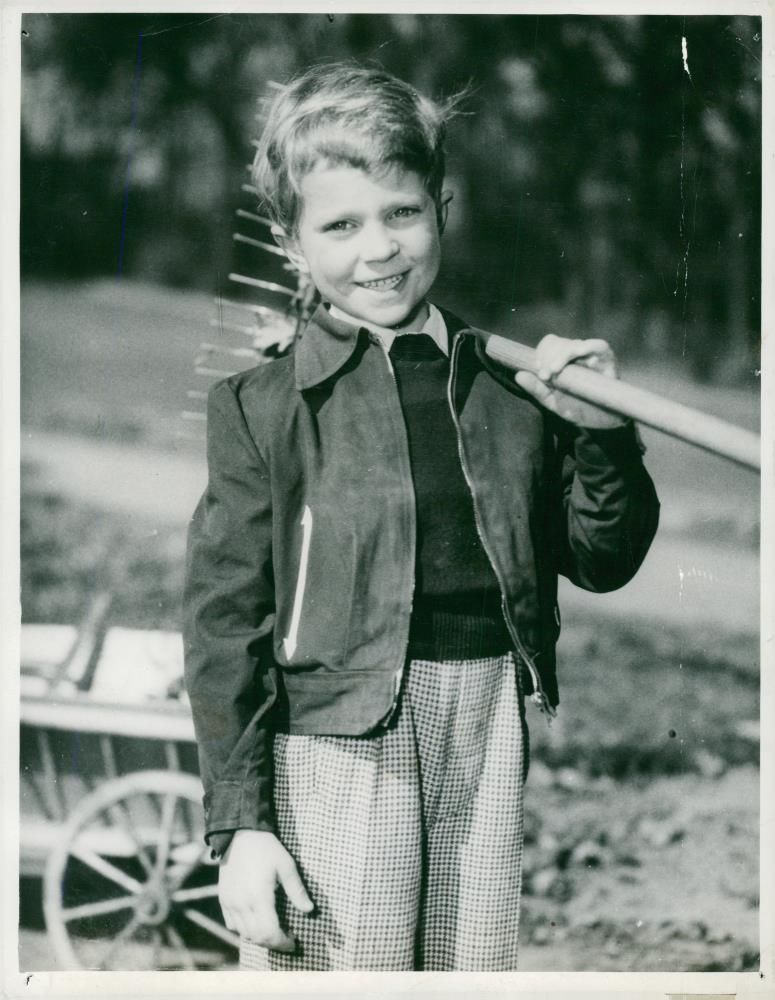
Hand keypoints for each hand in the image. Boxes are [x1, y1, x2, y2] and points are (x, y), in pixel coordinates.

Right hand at [218, 829, 313, 951]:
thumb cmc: (266, 848)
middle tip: (287, 938)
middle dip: (273, 943)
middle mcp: (241, 904)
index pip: (269, 933)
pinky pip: (231, 924)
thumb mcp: (287, 865)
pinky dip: (244, 929)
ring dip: (259, 937)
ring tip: (273, 930)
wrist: (240, 834)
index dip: (283, 942)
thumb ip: (297, 890)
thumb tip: (309, 909)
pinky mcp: (223, 898)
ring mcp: (230, 902)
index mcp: (259, 897)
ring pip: (244, 933)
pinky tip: (255, 921)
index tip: (294, 941)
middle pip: (257, 938)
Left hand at [514, 335, 626, 428]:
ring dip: (562, 355)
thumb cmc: (578, 410)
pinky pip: (598, 346)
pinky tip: (580, 363)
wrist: (602, 424)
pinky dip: (587, 349)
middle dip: (548, 357)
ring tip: (556, 372)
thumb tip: (519, 375)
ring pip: (573, 344)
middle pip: (557, 343)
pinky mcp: (607, 358)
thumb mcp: (554, 402)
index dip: (541, 353)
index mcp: (561, 361)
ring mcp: (591, 354)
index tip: (538, 371)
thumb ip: (537, 390)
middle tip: (545, 376)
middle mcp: (575, 354)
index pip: (549, 344)